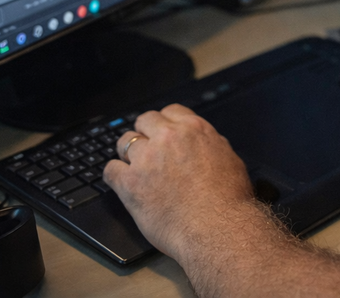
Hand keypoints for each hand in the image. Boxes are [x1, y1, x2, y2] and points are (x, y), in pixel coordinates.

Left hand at [103, 104, 252, 259]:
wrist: (217, 227)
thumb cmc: (229, 200)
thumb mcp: (230, 160)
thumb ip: (210, 146)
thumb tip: (201, 145)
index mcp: (194, 129)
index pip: (170, 111)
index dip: (165, 124)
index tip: (163, 134)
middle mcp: (168, 138)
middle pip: (145, 120)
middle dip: (145, 133)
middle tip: (148, 150)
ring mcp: (147, 158)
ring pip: (124, 142)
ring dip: (129, 154)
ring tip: (135, 168)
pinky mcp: (130, 182)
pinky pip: (110, 170)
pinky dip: (115, 176)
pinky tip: (122, 183)